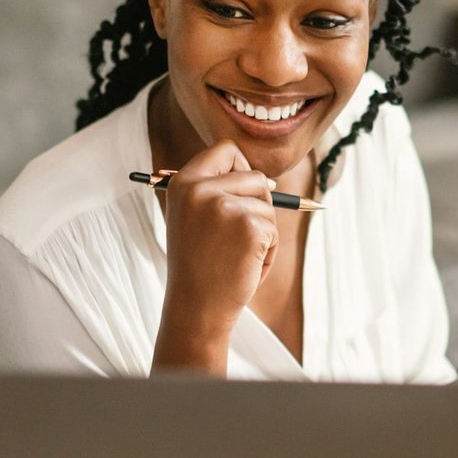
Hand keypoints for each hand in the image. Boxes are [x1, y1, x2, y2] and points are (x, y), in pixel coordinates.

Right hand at [155, 141, 277, 362]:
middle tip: (240, 235)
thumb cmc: (199, 266)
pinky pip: (274, 229)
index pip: (226, 149)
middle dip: (260, 203)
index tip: (245, 190)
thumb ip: (217, 192)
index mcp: (184, 182)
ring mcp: (225, 206)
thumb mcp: (194, 219)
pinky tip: (245, 265)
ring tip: (237, 254)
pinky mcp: (249, 225)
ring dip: (263, 231)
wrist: (196, 308)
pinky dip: (268, 250)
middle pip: (256, 176)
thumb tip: (264, 178)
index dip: (242, 167)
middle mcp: (201, 188)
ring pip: (267, 205)